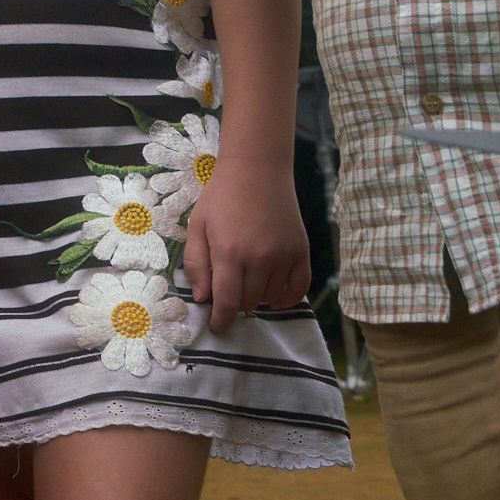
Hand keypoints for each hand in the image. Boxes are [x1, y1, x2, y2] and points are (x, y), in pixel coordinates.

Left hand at [182, 158, 310, 335]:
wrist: (257, 171)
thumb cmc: (220, 197)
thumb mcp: (197, 226)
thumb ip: (196, 263)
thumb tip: (202, 298)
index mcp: (230, 252)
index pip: (227, 301)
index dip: (221, 320)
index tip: (217, 328)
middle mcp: (260, 259)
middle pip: (249, 302)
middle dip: (236, 305)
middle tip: (228, 295)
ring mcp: (285, 256)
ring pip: (272, 298)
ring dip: (258, 300)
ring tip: (247, 286)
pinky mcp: (302, 252)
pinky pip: (298, 289)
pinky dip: (286, 298)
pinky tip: (273, 296)